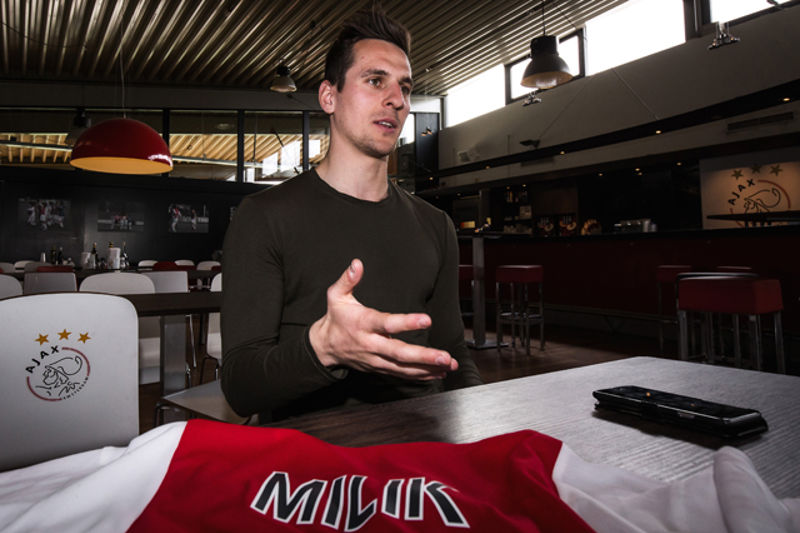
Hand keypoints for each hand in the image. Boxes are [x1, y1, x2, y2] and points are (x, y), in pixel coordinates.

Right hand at [309, 259, 457, 379]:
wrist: (324, 347)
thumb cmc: (336, 318)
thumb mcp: (336, 296)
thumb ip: (347, 280)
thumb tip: (357, 264)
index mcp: (363, 324)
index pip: (387, 323)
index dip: (407, 322)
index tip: (427, 320)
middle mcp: (371, 344)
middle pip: (399, 353)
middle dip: (423, 356)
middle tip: (444, 356)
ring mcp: (376, 359)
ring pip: (403, 368)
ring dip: (427, 368)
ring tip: (449, 365)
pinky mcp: (380, 368)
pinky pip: (402, 375)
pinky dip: (421, 376)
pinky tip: (438, 373)